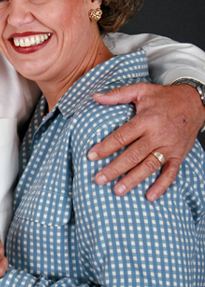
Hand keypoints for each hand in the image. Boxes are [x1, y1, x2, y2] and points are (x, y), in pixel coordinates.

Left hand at [88, 82, 204, 200]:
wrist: (195, 101)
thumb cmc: (165, 97)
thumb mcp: (141, 90)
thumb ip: (117, 94)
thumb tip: (95, 97)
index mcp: (147, 120)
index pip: (122, 136)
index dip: (105, 147)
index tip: (91, 156)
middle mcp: (158, 135)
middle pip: (133, 155)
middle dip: (114, 168)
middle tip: (98, 179)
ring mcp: (169, 147)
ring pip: (149, 166)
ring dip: (133, 180)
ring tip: (117, 190)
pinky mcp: (179, 155)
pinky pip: (171, 173)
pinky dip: (161, 186)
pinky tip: (149, 197)